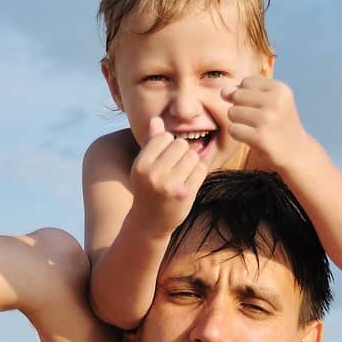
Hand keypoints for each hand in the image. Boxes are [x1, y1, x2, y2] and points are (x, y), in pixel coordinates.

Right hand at [130, 117, 207, 233]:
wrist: (149, 223)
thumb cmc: (147, 190)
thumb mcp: (144, 167)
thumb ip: (150, 142)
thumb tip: (156, 119)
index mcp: (141, 165)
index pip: (164, 137)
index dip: (168, 145)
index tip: (164, 159)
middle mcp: (154, 174)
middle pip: (181, 144)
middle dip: (182, 153)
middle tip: (175, 168)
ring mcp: (170, 185)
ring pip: (193, 156)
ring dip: (191, 163)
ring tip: (182, 175)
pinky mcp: (186, 193)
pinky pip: (201, 169)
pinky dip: (198, 173)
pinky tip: (189, 183)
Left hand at [223, 76, 308, 171]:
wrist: (295, 152)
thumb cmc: (278, 124)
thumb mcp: (270, 101)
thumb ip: (245, 92)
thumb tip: (224, 91)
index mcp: (280, 88)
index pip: (246, 82)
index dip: (247, 95)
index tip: (261, 107)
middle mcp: (276, 102)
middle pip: (237, 95)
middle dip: (240, 107)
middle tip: (257, 119)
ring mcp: (268, 120)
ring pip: (232, 112)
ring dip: (238, 122)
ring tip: (254, 128)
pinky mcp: (261, 138)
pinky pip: (233, 129)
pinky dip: (238, 135)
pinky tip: (251, 138)